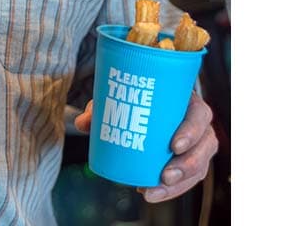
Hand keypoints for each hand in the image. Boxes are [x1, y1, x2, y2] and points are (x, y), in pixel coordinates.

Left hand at [73, 92, 218, 202]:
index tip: (174, 145)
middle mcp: (198, 123)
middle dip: (187, 165)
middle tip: (164, 176)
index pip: (200, 114)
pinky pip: (190, 178)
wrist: (143, 101)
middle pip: (205, 145)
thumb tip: (83, 124)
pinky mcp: (189, 159)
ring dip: (180, 183)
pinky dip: (173, 189)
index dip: (192, 131)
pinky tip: (151, 192)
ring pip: (200, 166)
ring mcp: (197, 143)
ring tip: (153, 190)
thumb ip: (100, 108)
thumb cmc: (137, 95)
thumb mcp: (120, 96)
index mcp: (187, 100)